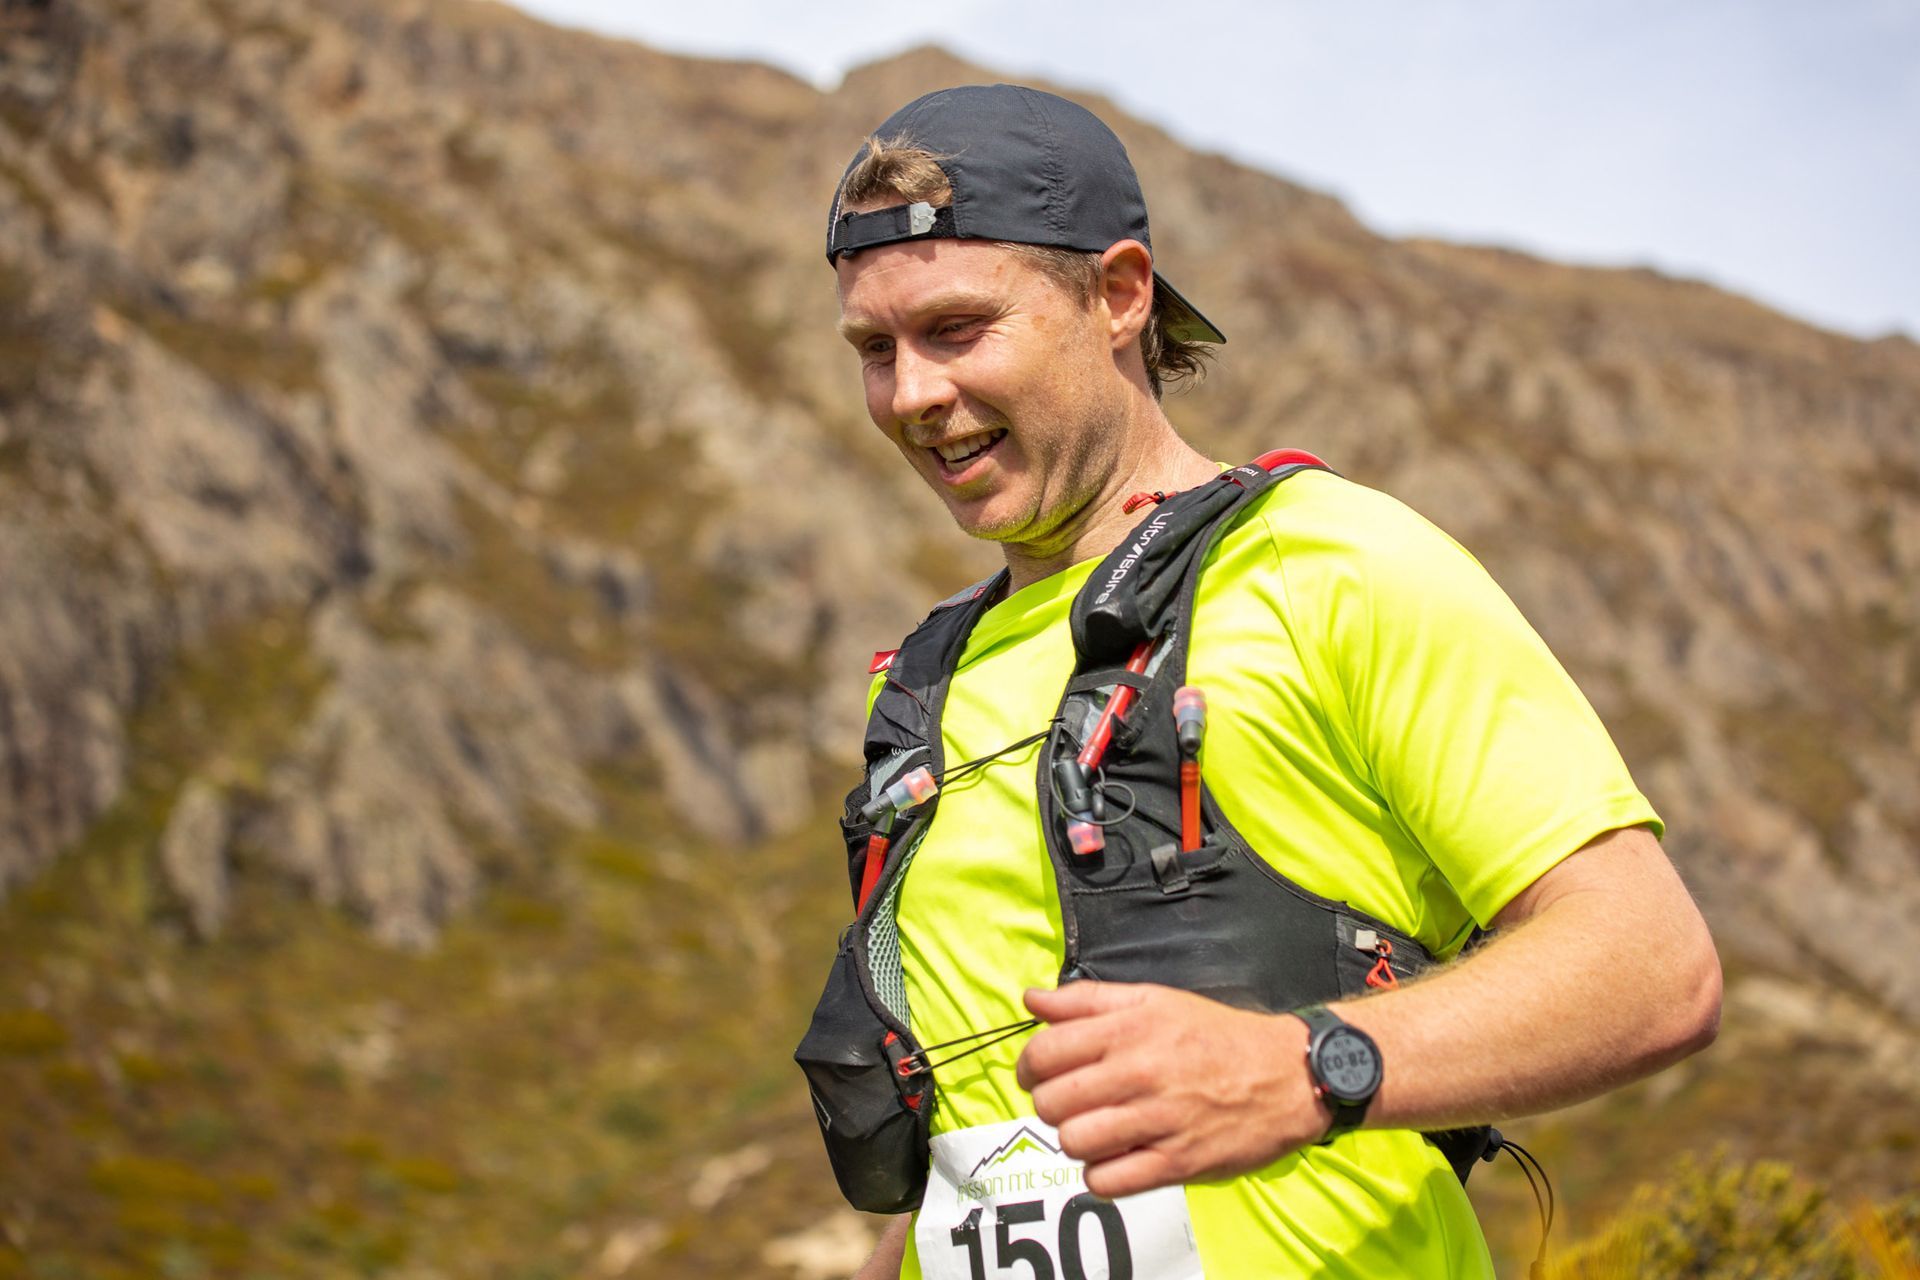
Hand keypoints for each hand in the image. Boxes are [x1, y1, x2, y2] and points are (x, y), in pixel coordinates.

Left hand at [1014, 981, 1330, 1197]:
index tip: (1039, 1074)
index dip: (1029, 1066)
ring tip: (1097, 1130)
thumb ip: (1089, 1001)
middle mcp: (1140, 1072)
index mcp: (1131, 1028)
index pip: (1045, 1052)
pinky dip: (1101, 1175)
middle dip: (1051, 1105)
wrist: (1289, 1074)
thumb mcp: (1156, 1000)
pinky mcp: (1177, 1162)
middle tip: (1073, 1102)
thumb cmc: (1216, 1035)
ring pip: (1074, 1142)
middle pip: (1052, 1102)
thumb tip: (1032, 1000)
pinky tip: (1116, 1157)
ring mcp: (1159, 1120)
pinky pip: (1107, 1181)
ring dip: (1077, 1140)